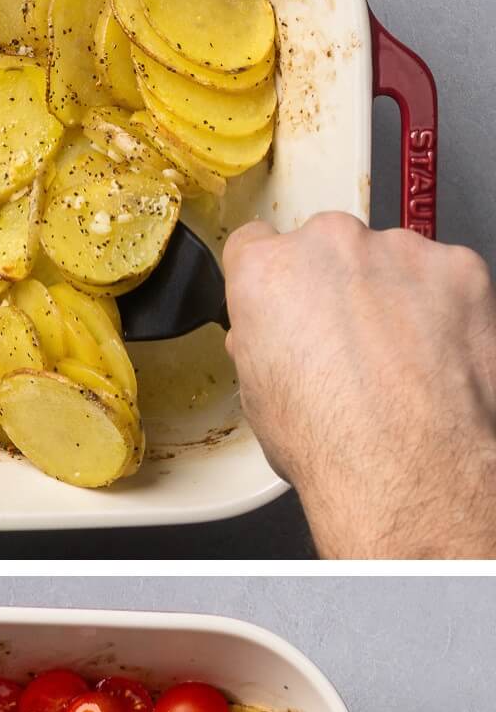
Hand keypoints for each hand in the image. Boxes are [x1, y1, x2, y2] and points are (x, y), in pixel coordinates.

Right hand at [223, 213, 495, 558]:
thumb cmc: (329, 442)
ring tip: (397, 359)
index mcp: (266, 274)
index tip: (282, 301)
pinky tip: (433, 357)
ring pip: (390, 260)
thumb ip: (261, 345)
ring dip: (390, 295)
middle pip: (326, 246)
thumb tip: (272, 340)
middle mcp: (329, 245)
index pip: (254, 246)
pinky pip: (444, 277)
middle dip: (334, 285)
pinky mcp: (457, 268)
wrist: (405, 466)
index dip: (268, 280)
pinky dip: (441, 309)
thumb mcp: (259, 397)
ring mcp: (398, 250)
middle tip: (344, 342)